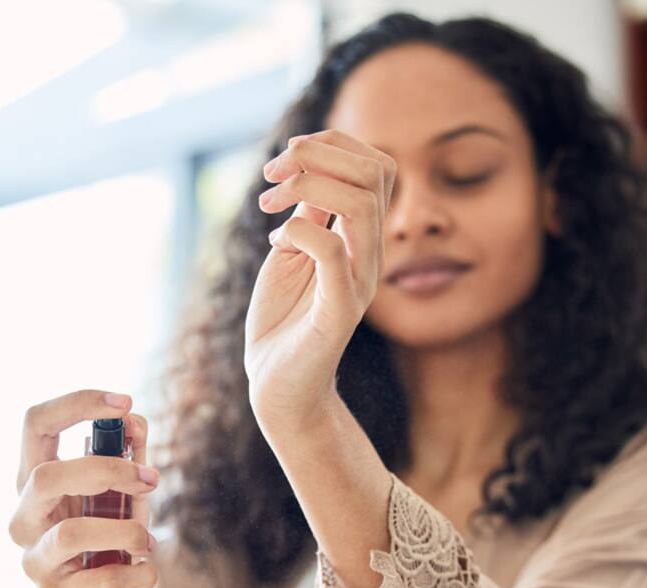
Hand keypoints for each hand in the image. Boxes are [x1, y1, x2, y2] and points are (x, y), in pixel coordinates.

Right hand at [10, 389, 160, 587]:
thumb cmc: (112, 539)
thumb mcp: (126, 492)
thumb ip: (130, 454)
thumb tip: (135, 421)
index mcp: (36, 481)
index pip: (34, 424)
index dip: (77, 404)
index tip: (126, 402)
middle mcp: (24, 518)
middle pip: (45, 476)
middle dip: (108, 470)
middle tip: (151, 480)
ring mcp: (33, 561)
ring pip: (71, 534)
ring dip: (127, 530)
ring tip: (148, 540)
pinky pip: (99, 580)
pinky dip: (137, 573)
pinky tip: (146, 572)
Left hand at [245, 129, 395, 433]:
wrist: (277, 384)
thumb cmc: (283, 318)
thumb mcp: (293, 250)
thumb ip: (309, 212)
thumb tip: (308, 168)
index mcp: (362, 236)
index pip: (376, 165)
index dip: (332, 143)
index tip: (283, 159)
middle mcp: (370, 253)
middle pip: (376, 171)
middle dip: (320, 153)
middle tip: (273, 173)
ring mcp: (360, 280)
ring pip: (361, 203)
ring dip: (307, 185)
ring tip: (269, 201)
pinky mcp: (341, 309)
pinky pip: (333, 250)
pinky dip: (298, 231)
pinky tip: (276, 241)